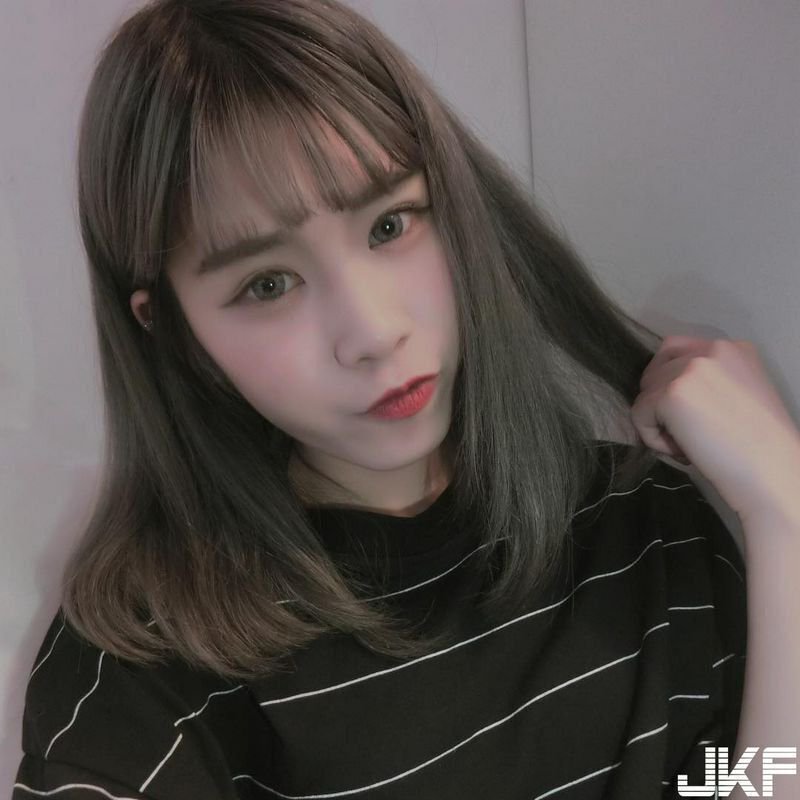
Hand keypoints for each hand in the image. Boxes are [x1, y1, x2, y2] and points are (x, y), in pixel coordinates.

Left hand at [630, 335, 799, 529]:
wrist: (772, 472)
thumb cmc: (760, 447)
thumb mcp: (739, 395)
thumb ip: (708, 382)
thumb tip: (666, 390)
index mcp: (732, 348)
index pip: (674, 350)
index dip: (670, 383)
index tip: (689, 415)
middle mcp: (710, 350)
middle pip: (655, 372)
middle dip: (663, 405)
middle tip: (691, 435)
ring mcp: (689, 369)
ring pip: (645, 394)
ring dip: (660, 424)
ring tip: (691, 446)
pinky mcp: (670, 393)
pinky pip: (638, 415)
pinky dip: (653, 439)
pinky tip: (684, 452)